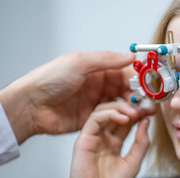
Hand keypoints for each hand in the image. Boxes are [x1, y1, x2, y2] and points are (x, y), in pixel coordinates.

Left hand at [0, 51, 135, 143]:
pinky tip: (127, 118)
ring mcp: (95, 102)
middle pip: (124, 88)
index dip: (136, 76)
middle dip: (137, 94)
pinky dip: (121, 117)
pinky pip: (111, 117)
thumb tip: (129, 56)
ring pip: (121, 103)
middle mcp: (98, 85)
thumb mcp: (79, 63)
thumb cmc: (50, 80)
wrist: (31, 106)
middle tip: (146, 100)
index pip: (122, 71)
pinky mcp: (93, 118)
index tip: (148, 83)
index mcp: (95, 69)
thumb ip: (106, 60)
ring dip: (131, 106)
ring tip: (139, 111)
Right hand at [69, 102, 155, 177]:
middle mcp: (103, 137)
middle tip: (144, 108)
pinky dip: (109, 114)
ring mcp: (92, 137)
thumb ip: (141, 142)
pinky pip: (94, 120)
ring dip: (120, 107)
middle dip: (131, 107)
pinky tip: (123, 117)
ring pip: (103, 111)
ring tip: (134, 112)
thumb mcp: (134, 161)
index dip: (139, 113)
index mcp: (114, 142)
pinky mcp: (83, 140)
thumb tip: (146, 121)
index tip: (152, 111)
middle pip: (115, 113)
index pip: (126, 121)